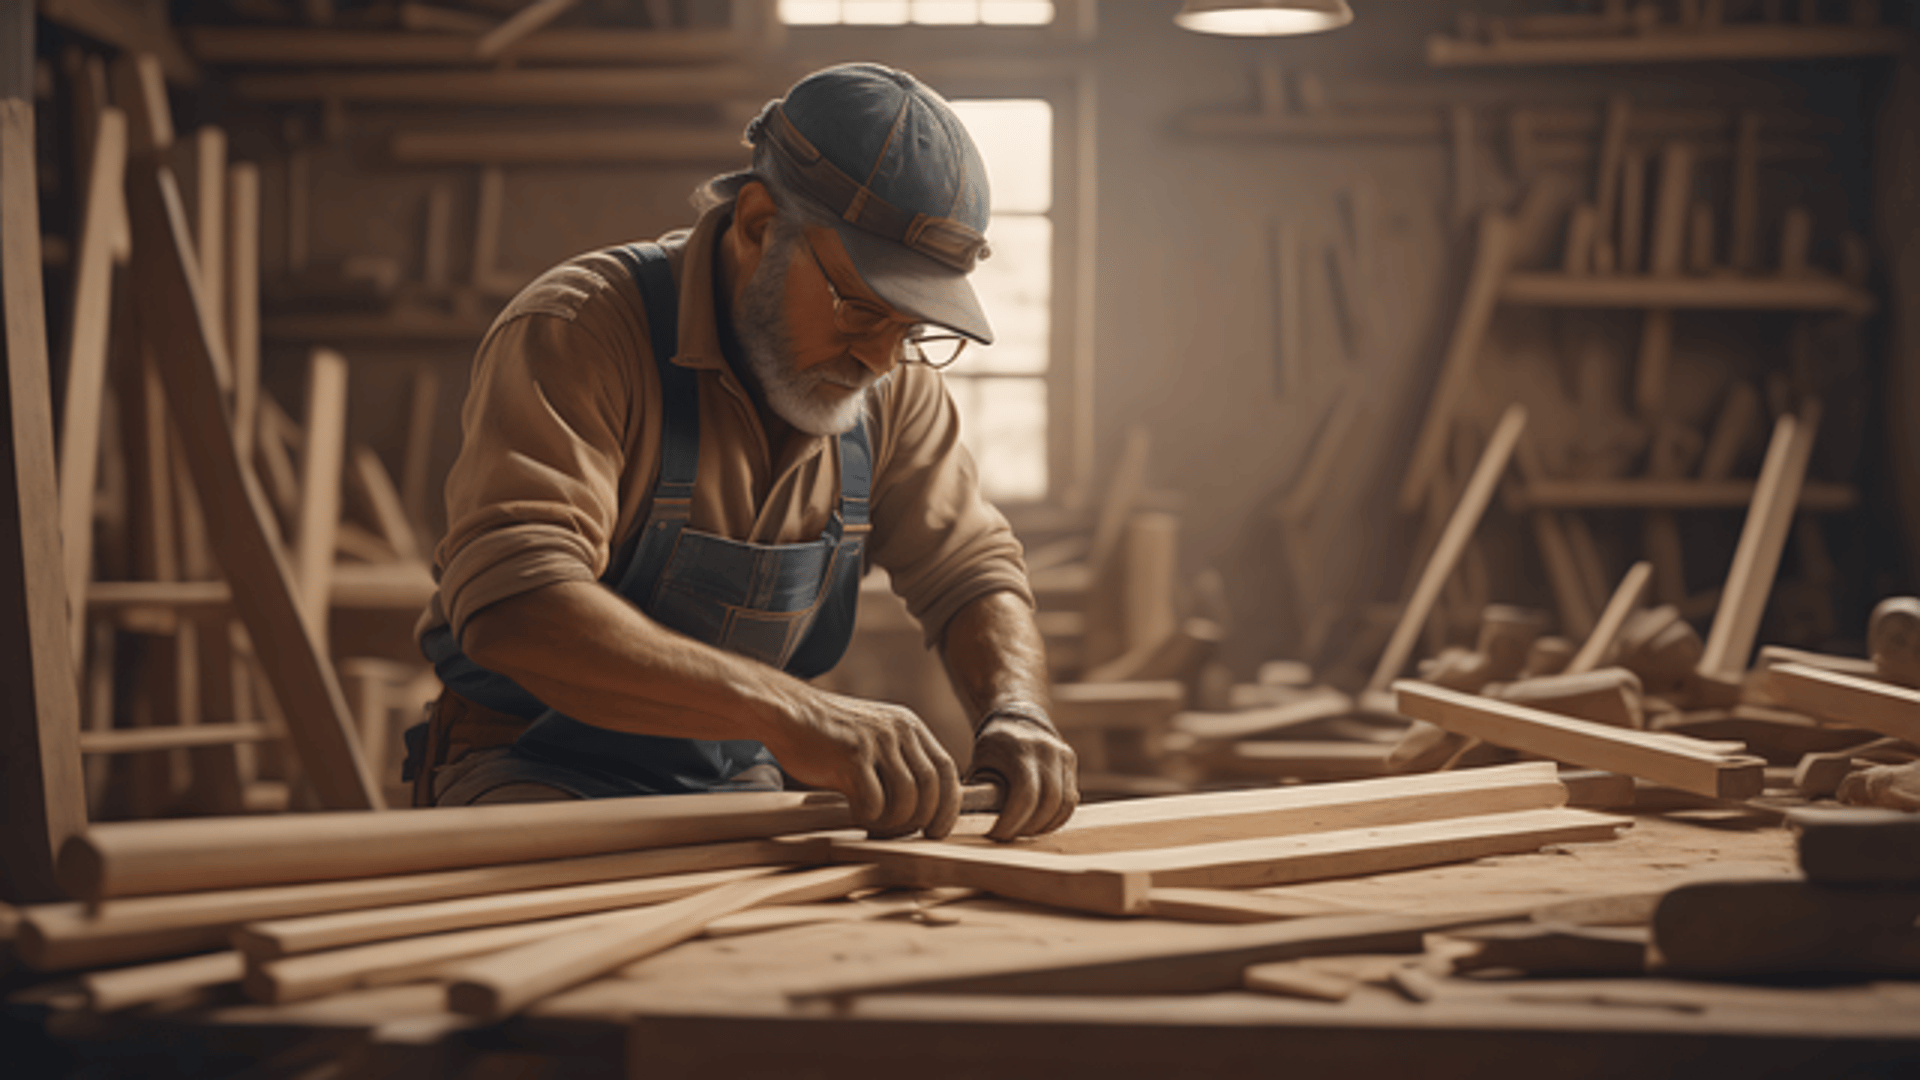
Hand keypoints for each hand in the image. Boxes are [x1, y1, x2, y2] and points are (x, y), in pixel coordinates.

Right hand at [766, 690, 961, 839]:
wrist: (790, 715)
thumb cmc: (830, 737)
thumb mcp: (877, 738)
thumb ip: (901, 762)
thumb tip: (926, 805)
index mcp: (910, 727)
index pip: (947, 770)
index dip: (948, 806)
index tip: (937, 831)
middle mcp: (899, 731)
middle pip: (931, 787)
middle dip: (922, 820)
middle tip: (905, 836)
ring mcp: (877, 741)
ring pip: (906, 798)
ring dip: (893, 823)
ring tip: (876, 827)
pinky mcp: (853, 755)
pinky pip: (874, 801)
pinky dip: (869, 817)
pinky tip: (855, 814)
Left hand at [969, 715, 1078, 841]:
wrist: (1017, 717)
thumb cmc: (992, 746)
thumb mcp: (980, 762)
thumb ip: (977, 790)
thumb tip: (965, 821)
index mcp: (1018, 749)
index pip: (1024, 796)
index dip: (1012, 822)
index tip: (996, 834)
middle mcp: (1045, 750)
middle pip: (1048, 803)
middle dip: (1028, 828)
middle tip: (1010, 836)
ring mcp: (1061, 754)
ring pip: (1064, 804)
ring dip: (1044, 826)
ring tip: (1024, 831)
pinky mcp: (1070, 761)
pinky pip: (1070, 799)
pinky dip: (1056, 818)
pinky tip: (1039, 824)